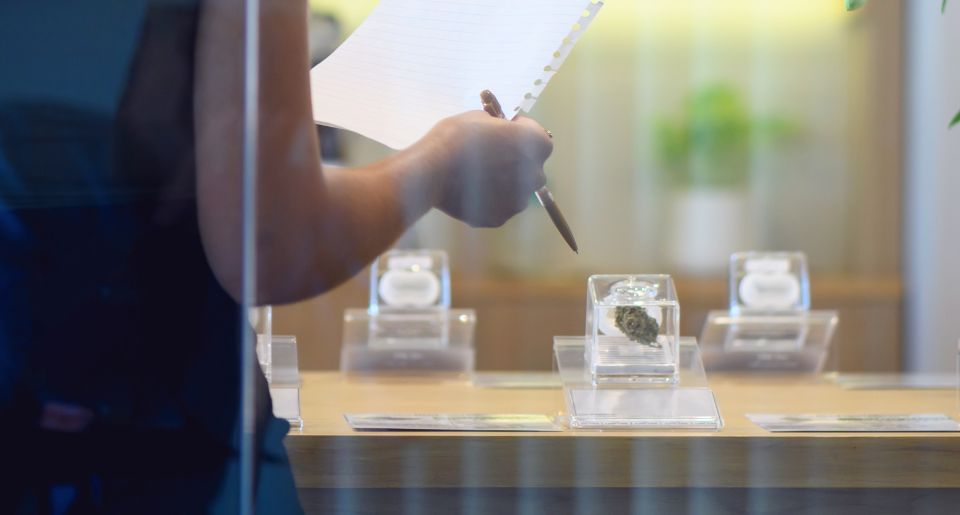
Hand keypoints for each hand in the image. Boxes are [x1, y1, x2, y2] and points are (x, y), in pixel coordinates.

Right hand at [421, 111, 551, 227]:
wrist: (432, 170)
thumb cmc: (457, 137)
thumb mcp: (481, 118)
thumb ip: (499, 128)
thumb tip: (500, 134)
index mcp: (534, 144)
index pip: (539, 138)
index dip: (522, 134)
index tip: (506, 132)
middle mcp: (534, 175)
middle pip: (531, 169)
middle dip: (517, 163)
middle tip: (493, 157)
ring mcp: (518, 201)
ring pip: (516, 192)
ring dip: (504, 184)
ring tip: (478, 179)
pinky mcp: (499, 219)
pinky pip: (498, 207)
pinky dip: (489, 201)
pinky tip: (470, 193)